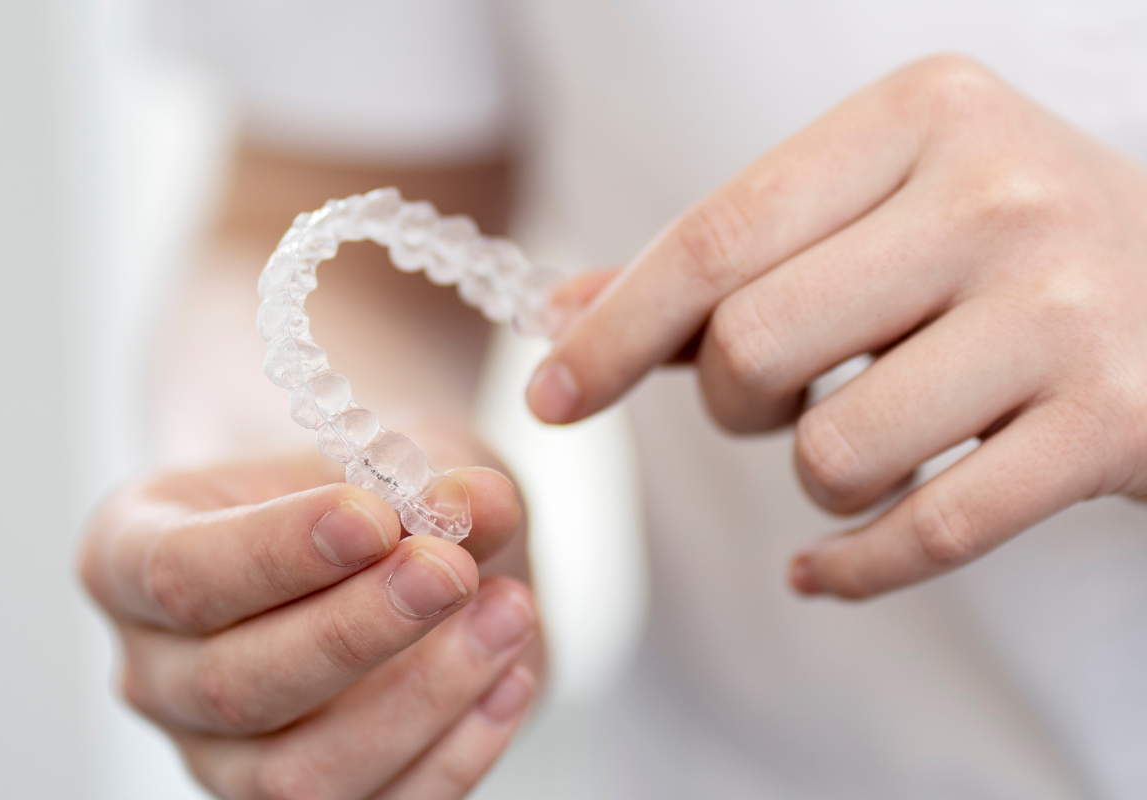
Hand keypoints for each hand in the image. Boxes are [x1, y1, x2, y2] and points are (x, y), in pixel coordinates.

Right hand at [79, 450, 536, 799]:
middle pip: (234, 686)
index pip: (182, 572)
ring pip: (298, 776)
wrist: (367, 542)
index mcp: (134, 556)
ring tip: (510, 612)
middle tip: (451, 571)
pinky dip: (455, 756)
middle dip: (355, 632)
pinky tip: (511, 678)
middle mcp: (159, 671)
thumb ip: (432, 472)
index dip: (278, 552)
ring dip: (421, 698)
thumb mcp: (393, 453)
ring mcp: (220, 755)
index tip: (374, 517)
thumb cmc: (351, 490)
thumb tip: (479, 501)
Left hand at [528, 55, 1146, 599]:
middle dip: (726, 401)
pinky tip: (822, 567)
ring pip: (832, 449)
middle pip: (753, 345)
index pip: (717, 237)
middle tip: (764, 398)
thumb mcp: (875, 208)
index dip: (614, 330)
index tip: (551, 394)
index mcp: (923, 116)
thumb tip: (567, 313)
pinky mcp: (1113, 424)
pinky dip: (850, 567)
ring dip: (810, 474)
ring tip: (851, 444)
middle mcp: (999, 196)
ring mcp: (1066, 311)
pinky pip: (927, 531)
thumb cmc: (1002, 248)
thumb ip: (725, 259)